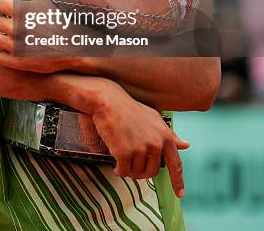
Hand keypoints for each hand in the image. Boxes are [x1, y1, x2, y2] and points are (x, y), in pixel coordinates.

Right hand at [87, 78, 188, 196]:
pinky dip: (119, 170)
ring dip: (129, 169)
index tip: (180, 194)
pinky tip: (116, 164)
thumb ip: (170, 135)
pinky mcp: (124, 152)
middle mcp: (155, 144)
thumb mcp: (154, 118)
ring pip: (136, 172)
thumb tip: (186, 145)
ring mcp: (140, 149)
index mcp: (165, 137)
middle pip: (152, 172)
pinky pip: (123, 171)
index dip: (178, 181)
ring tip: (123, 158)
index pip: (176, 164)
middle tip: (132, 164)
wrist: (109, 101)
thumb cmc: (131, 109)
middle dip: (141, 171)